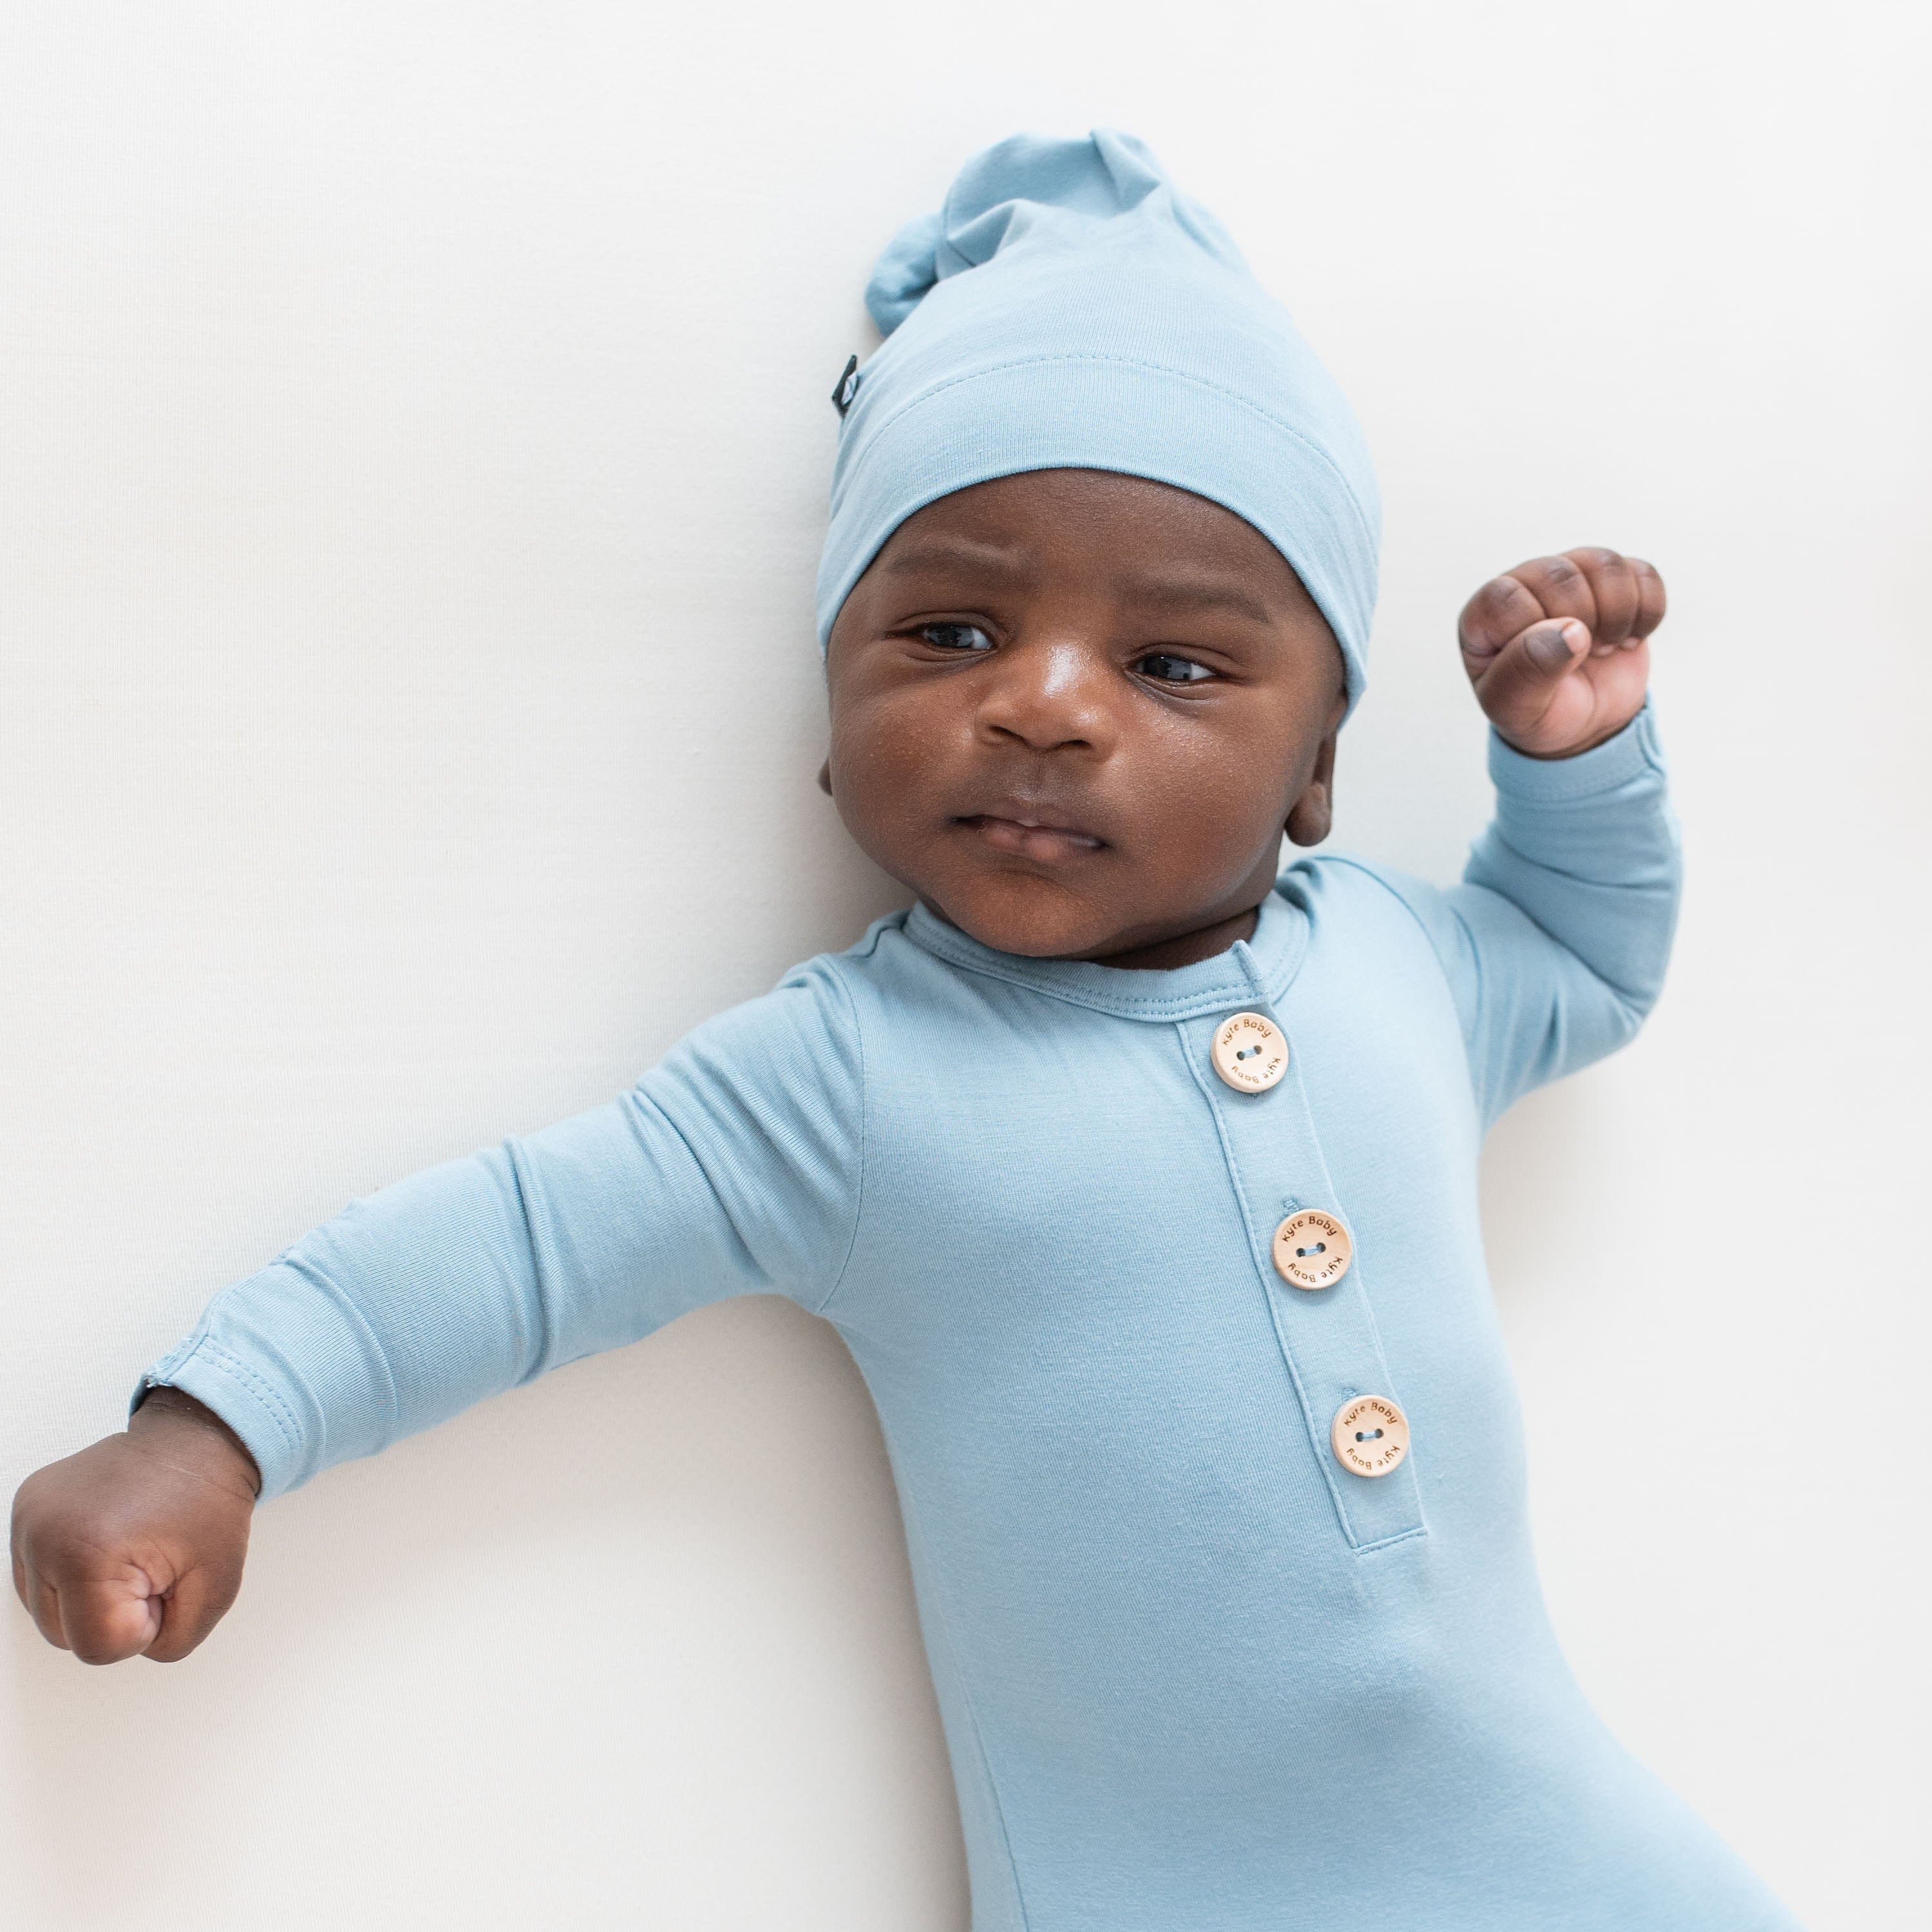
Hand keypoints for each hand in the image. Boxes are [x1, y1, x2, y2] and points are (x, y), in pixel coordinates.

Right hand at [11, 1388, 258, 1663]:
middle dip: (116, 1614)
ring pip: (47, 1614)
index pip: (99, 1649)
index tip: (166, 1581)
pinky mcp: (25, 1511)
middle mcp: (43, 1535)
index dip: (145, 1626)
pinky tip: (105, 1545)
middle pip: (67, 1636)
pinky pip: (37, 1580)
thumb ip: (170, 1643)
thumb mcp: (215, 1589)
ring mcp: (28, 1520)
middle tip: (152, 1565)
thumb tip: (125, 1646)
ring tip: (128, 1552)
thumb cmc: (208, 1503)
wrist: (196, 1439)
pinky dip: (70, 1577)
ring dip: (91, 1598)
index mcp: (85, 1554)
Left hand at [1458, 547, 1665, 757]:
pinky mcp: (1614, 582)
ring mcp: (1572, 577)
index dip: (1535, 631)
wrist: (1581, 723)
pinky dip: (1648, 612)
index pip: (1505, 597)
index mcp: (1485, 614)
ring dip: (1617, 616)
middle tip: (1581, 658)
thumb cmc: (1536, 713)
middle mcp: (1525, 585)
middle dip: (1580, 625)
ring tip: (1604, 647)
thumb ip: (1528, 671)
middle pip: (1560, 575)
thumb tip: (1571, 631)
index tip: (1546, 665)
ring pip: (1606, 565)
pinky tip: (1629, 639)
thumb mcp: (1517, 707)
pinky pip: (1644, 574)